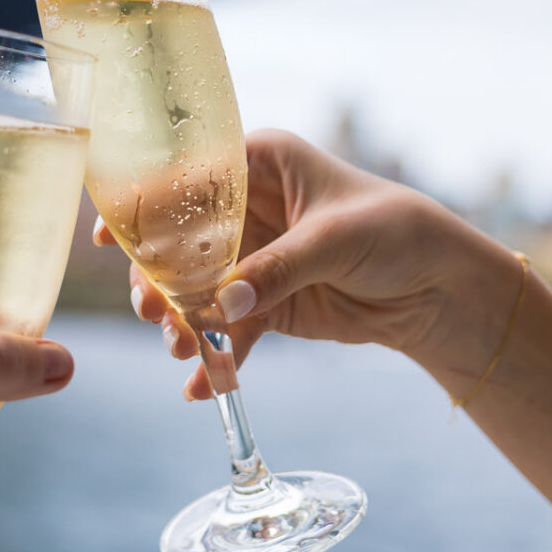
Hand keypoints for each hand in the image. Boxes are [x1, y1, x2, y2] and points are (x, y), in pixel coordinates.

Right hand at [110, 130, 517, 400]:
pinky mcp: (265, 304)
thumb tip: (224, 305)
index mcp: (259, 163)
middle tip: (153, 313)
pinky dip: (215, 359)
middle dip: (161, 281)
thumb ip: (277, 269)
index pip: (188, 178)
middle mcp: (246, 208)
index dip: (145, 206)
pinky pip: (227, 331)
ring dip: (182, 323)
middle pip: (180, 243)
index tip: (111, 237)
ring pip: (196, 291)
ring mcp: (252, 259)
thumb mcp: (334, 240)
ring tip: (183, 351)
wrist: (440, 289)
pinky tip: (200, 387)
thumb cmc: (397, 233)